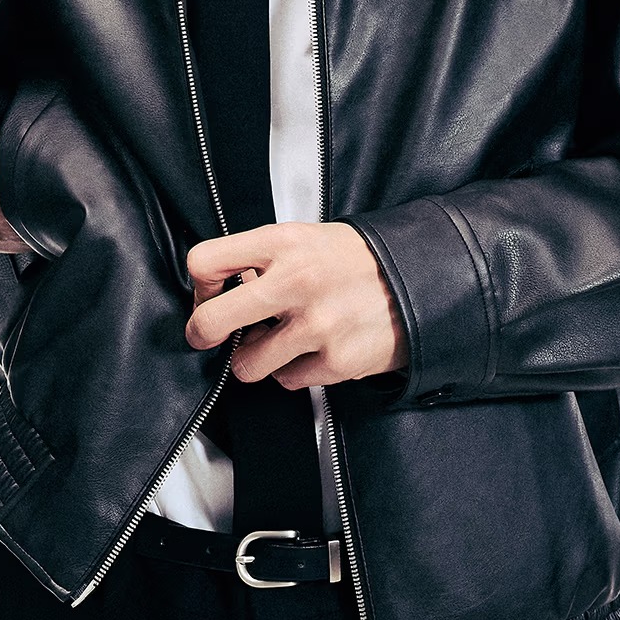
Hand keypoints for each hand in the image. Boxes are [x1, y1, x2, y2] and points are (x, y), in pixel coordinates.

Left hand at [184, 222, 408, 389]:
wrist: (419, 281)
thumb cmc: (356, 261)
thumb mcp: (305, 238)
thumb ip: (261, 258)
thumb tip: (221, 287)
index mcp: (283, 243)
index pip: (206, 261)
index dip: (199, 286)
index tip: (209, 295)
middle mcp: (296, 282)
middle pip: (212, 321)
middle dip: (203, 334)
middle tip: (209, 336)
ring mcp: (316, 325)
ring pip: (246, 365)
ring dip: (257, 358)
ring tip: (279, 341)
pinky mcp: (336, 360)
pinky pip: (287, 380)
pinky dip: (294, 370)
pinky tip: (313, 349)